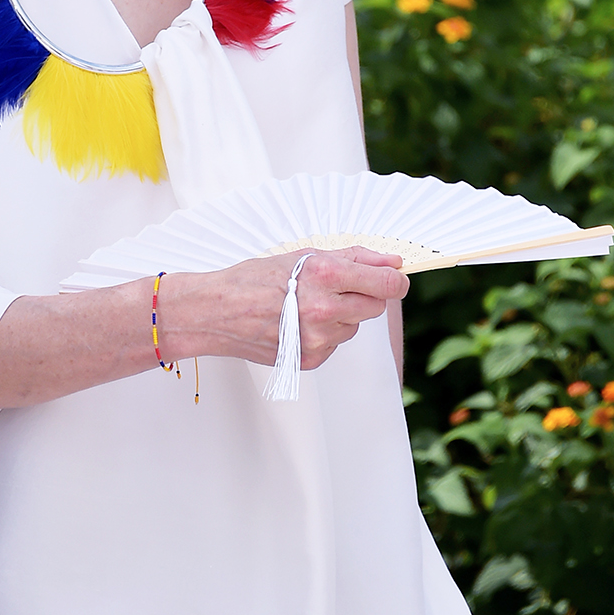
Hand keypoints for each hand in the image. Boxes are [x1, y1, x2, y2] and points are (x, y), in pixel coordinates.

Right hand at [157, 247, 407, 370]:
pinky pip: (336, 344)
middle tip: (336, 288)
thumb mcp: (304, 255)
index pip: (386, 284)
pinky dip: (325, 333)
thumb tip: (393, 263)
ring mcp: (318, 338)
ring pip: (355, 326)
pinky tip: (298, 323)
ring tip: (307, 305)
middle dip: (364, 295)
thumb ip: (353, 258)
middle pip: (375, 306)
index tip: (394, 278)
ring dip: (342, 315)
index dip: (395, 281)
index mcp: (324, 275)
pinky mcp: (312, 359)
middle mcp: (324, 309)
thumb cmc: (256, 278)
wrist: (218, 312)